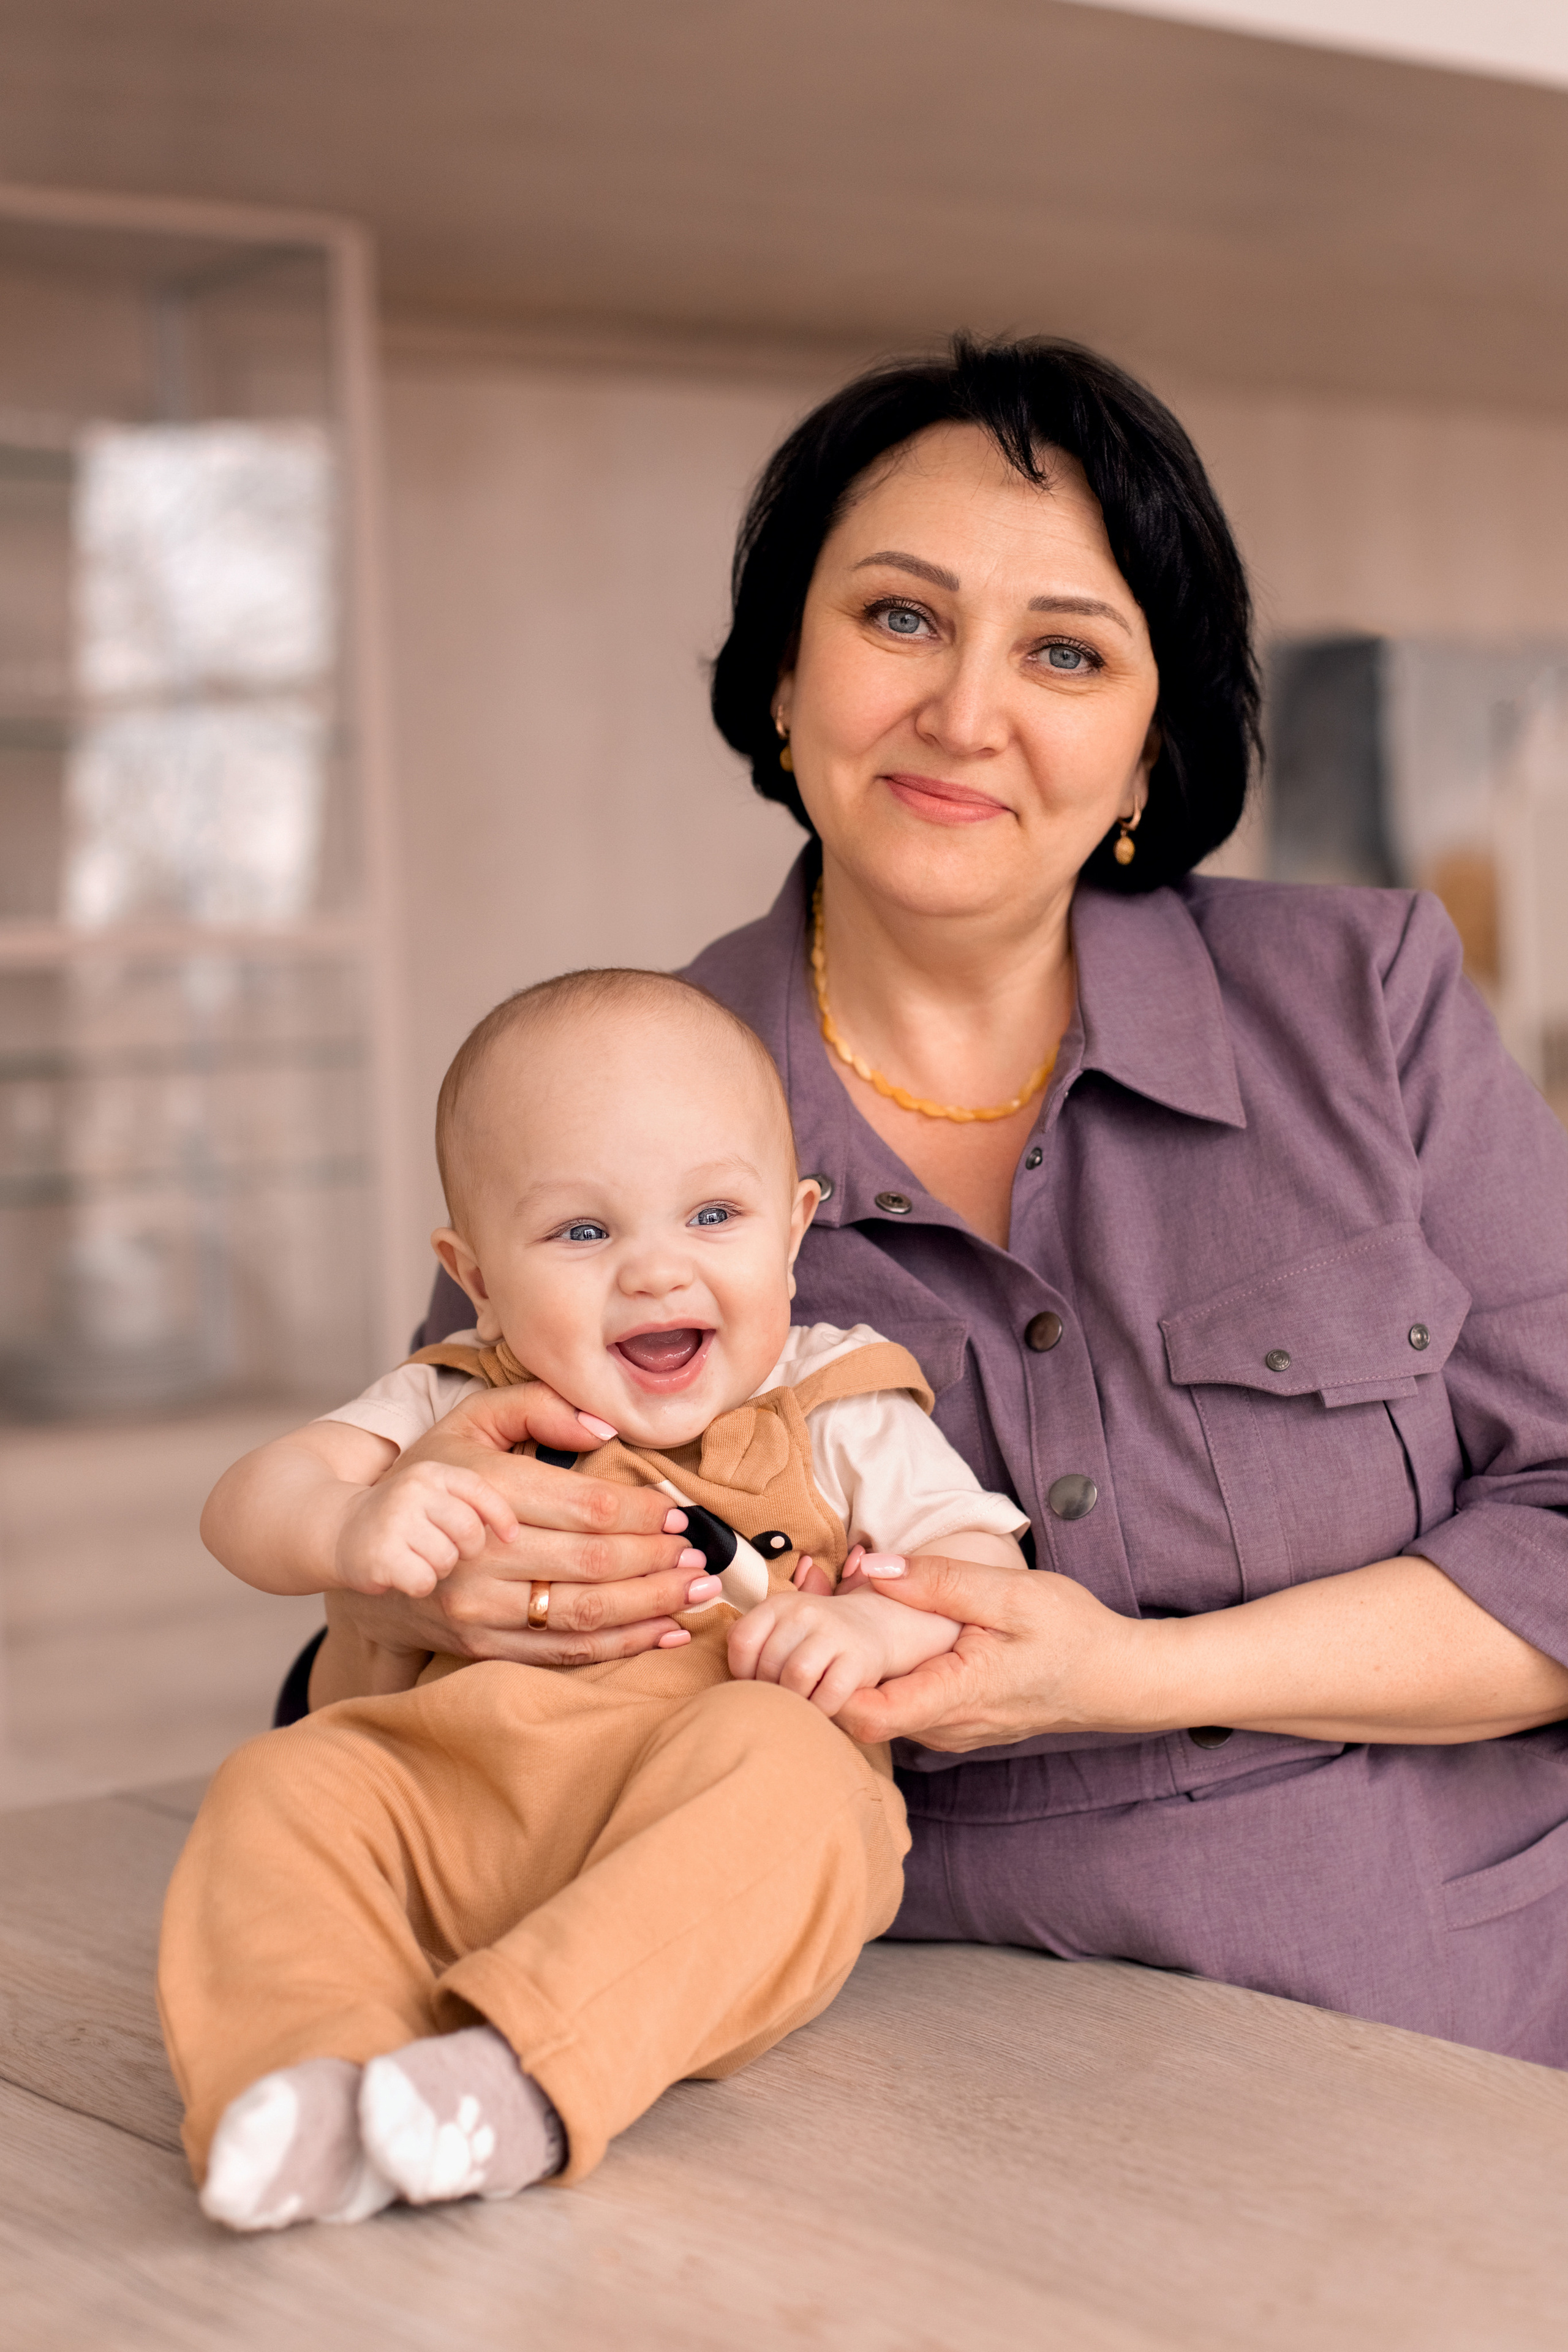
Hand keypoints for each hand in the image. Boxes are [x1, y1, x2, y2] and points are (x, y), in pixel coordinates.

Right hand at [327, 1382, 721, 1669]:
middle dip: (657, 1563)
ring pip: (581, 1615)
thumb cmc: (432, 1476)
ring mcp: (478, 1607)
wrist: (362, 1545)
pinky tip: (663, 1632)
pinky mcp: (480, 1644)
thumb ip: (536, 1406)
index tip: (680, 1512)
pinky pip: (561, 1651)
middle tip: (706, 1558)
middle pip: (590, 1565)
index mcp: (486, 1491)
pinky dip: (619, 1646)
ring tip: (698, 1594)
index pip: (583, 1508)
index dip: (641, 1512)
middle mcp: (479, 1555)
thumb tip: (604, 1426)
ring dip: (650, 1607)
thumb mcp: (471, 1420)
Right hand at [329, 1457, 519, 1598]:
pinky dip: (420, 1583)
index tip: (512, 1539)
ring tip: (426, 1559)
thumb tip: (522, 1532)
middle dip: (471, 1551)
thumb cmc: (408, 1516)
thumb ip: (480, 1497)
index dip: (502, 1519)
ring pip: (449, 1560)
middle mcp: (414, 1489)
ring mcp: (395, 1521)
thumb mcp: (441, 1490)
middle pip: (471, 1532)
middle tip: (455, 1554)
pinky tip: (407, 1574)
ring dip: (443, 1568)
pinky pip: (425, 1580)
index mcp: (435, 1472)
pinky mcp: (380, 1555)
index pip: (483, 1491)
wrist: (340, 1530)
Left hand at [727, 1586, 902, 1716]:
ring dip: (794, 1700)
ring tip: (799, 1701)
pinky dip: (820, 1709)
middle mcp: (804, 1612)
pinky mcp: (858, 1658)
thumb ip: (752, 1643)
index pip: (742, 1641)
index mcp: (778, 1604)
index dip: (742, 1670)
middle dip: (770, 1690)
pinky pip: (828, 1695)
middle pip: (768, 1664)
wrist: (871, 1627)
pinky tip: (821, 1705)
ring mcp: (833, 1632)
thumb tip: (731, 1687)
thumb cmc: (812, 1637)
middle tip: (780, 1695)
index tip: (754, 1681)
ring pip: (795, 1678)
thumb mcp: (780, 1626)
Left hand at [831, 1554, 1149, 1750]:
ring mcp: (949, 1732)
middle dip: (833, 1664)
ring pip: (878, 1710)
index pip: (861, 1717)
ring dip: (859, 1666)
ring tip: (851, 1610)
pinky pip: (903, 1706)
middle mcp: (944, 1729)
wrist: (1116, 1677)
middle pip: (858, 1713)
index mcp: (953, 1697)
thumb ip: (939, 1581)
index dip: (824, 1681)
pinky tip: (887, 1632)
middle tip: (822, 1604)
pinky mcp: (954, 1725)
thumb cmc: (1071, 1633)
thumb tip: (873, 1568)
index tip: (818, 1633)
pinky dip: (886, 1672)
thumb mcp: (1009, 1593)